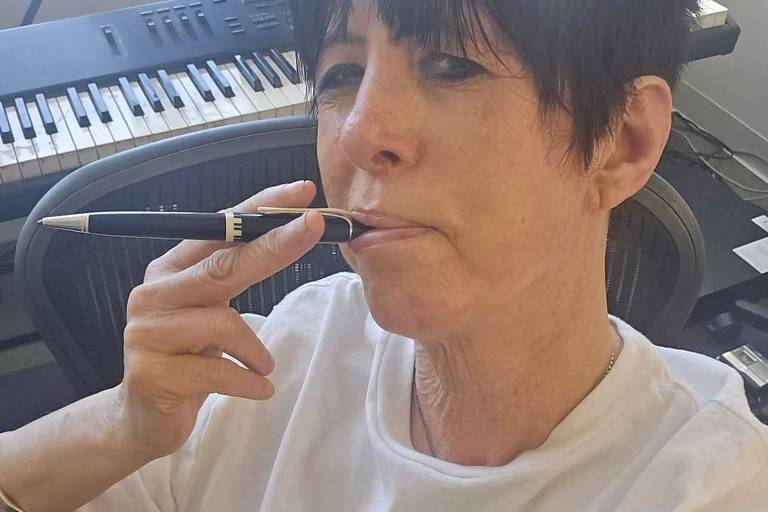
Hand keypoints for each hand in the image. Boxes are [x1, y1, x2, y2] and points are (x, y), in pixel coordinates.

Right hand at [115, 180, 324, 457]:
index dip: (261, 208)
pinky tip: (260, 388)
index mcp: (172, 269)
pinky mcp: (152, 374)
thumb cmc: (190, 355)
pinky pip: (218, 371)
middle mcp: (155, 292)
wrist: (143, 416)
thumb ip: (236, 276)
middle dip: (274, 243)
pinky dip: (248, 380)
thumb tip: (295, 236)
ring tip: (263, 366)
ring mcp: (148, 333)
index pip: (220, 229)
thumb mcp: (211, 310)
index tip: (303, 193)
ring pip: (224, 323)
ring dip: (255, 348)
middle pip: (223, 264)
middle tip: (315, 226)